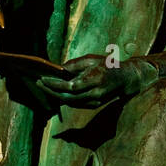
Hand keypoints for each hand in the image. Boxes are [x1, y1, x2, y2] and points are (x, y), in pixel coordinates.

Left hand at [36, 55, 151, 107]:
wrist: (126, 79)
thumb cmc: (108, 66)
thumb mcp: (92, 59)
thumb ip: (74, 65)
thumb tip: (57, 70)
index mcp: (96, 79)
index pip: (71, 86)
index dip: (55, 85)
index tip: (43, 79)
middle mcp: (96, 93)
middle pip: (68, 97)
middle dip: (51, 91)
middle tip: (39, 83)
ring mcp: (95, 101)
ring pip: (70, 102)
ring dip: (55, 96)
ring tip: (43, 86)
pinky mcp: (94, 105)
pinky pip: (75, 103)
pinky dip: (63, 98)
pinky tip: (54, 91)